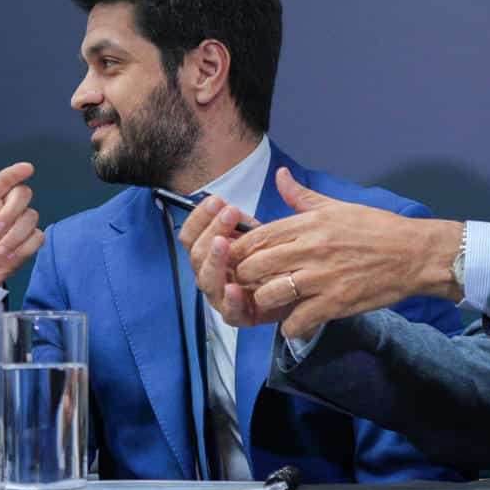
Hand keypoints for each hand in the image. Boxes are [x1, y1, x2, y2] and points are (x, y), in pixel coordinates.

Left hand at [0, 162, 43, 284]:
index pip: (3, 181)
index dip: (15, 173)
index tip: (27, 168)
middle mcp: (3, 209)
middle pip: (22, 194)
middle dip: (12, 210)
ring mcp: (16, 226)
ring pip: (31, 217)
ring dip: (17, 234)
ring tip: (0, 250)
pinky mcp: (26, 244)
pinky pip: (38, 238)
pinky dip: (26, 247)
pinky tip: (11, 256)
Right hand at [178, 196, 286, 330]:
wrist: (299, 292)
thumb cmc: (276, 261)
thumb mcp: (270, 232)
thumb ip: (271, 208)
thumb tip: (283, 174)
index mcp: (209, 252)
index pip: (191, 234)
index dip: (200, 216)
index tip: (217, 200)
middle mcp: (210, 272)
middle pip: (195, 254)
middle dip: (211, 230)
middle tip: (229, 213)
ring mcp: (221, 295)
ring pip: (205, 279)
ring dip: (214, 259)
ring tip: (223, 243)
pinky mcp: (238, 316)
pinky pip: (228, 310)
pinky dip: (229, 298)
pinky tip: (235, 286)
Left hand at [224, 168, 462, 335]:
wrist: (415, 254)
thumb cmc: (377, 228)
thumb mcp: (337, 206)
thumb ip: (302, 196)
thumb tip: (281, 175)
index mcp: (308, 224)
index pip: (256, 236)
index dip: (237, 250)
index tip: (235, 259)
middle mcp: (310, 249)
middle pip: (255, 266)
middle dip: (244, 278)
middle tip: (247, 285)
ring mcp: (322, 277)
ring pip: (270, 294)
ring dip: (264, 303)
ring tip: (269, 304)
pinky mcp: (337, 302)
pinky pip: (298, 319)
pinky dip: (291, 326)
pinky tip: (294, 323)